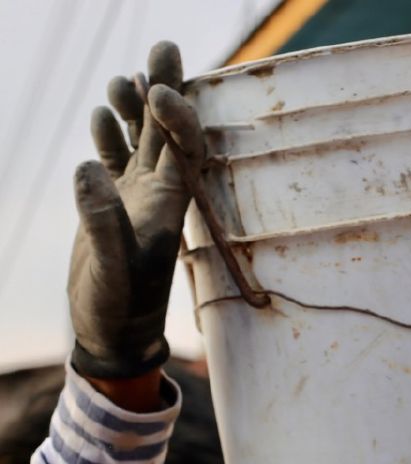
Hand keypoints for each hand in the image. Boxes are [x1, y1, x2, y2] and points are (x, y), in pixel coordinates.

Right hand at [68, 41, 203, 378]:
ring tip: (124, 77)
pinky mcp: (112, 205)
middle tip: (167, 45)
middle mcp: (160, 194)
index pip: (182, 145)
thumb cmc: (120, 307)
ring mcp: (136, 197)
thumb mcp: (111, 269)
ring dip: (135, 108)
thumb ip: (101, 220)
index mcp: (170, 203)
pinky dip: (110, 135)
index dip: (176, 113)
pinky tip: (102, 113)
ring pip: (141, 140)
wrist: (113, 333)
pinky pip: (116, 160)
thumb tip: (88, 166)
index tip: (157, 89)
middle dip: (166, 89)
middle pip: (167, 131)